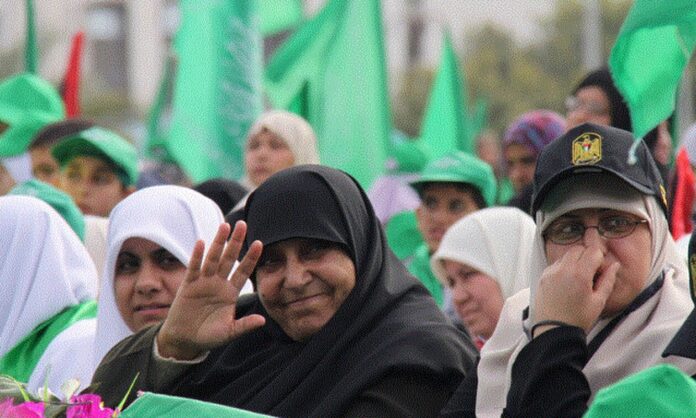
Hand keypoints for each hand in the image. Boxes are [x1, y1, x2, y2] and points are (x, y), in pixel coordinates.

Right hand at [157, 221, 265, 359]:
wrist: (184, 340)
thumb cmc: (208, 336)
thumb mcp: (229, 332)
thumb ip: (244, 326)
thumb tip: (263, 321)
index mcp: (230, 292)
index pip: (243, 271)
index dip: (251, 258)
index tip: (260, 243)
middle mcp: (218, 283)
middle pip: (229, 259)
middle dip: (236, 242)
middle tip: (242, 224)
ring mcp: (203, 282)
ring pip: (213, 258)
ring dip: (218, 243)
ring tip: (225, 226)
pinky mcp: (188, 285)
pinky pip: (193, 268)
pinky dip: (197, 256)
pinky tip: (201, 242)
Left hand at [533, 245, 618, 335]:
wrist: (553, 330)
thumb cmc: (577, 319)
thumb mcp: (598, 301)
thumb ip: (608, 280)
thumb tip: (614, 266)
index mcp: (579, 274)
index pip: (592, 251)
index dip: (599, 257)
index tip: (600, 267)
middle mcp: (563, 269)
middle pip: (578, 249)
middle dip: (587, 256)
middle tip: (591, 272)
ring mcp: (551, 271)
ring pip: (566, 255)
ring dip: (574, 261)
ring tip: (578, 279)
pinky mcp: (543, 276)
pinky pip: (556, 264)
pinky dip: (563, 267)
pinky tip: (567, 282)